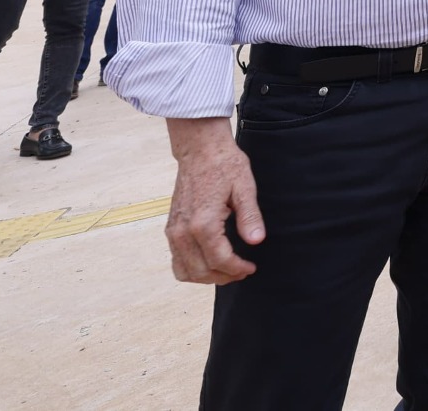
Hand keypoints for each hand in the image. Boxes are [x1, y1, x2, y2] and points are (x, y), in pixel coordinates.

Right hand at [166, 117, 263, 283]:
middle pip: (201, 271)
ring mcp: (173, 231)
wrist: (200, 150)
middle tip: (242, 271)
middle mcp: (183, 231)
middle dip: (224, 276)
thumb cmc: (224, 165)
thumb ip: (250, 216)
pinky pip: (176, 260)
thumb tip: (257, 240)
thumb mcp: (245, 187)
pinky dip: (191, 269)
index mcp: (203, 223)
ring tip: (227, 270)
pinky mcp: (171, 228)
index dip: (237, 269)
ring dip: (206, 277)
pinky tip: (209, 262)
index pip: (219, 260)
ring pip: (185, 271)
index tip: (251, 267)